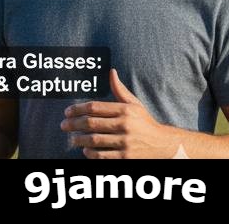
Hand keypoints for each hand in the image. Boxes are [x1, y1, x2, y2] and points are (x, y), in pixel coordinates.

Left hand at [61, 68, 175, 157]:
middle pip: (91, 123)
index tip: (67, 112)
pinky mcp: (127, 157)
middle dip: (74, 124)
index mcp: (124, 110)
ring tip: (72, 139)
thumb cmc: (145, 122)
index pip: (94, 107)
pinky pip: (104, 155)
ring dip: (80, 140)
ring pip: (95, 140)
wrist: (165, 145)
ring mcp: (126, 142)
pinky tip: (85, 151)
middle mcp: (124, 125)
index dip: (77, 109)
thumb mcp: (134, 104)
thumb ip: (120, 89)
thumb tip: (111, 71)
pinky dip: (92, 154)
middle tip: (63, 126)